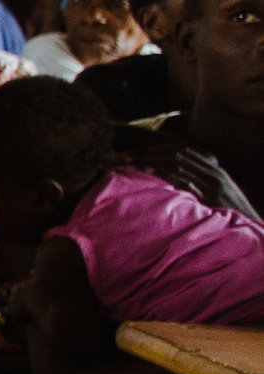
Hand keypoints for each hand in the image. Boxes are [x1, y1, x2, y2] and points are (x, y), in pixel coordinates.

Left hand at [115, 133, 259, 221]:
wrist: (251, 225)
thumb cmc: (229, 213)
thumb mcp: (212, 194)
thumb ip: (194, 184)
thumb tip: (168, 181)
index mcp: (213, 168)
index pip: (181, 149)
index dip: (156, 148)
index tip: (135, 151)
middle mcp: (213, 170)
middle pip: (176, 152)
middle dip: (149, 152)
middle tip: (124, 156)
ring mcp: (213, 181)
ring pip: (179, 162)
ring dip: (152, 160)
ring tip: (131, 162)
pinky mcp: (211, 193)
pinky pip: (186, 179)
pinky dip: (166, 174)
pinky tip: (149, 172)